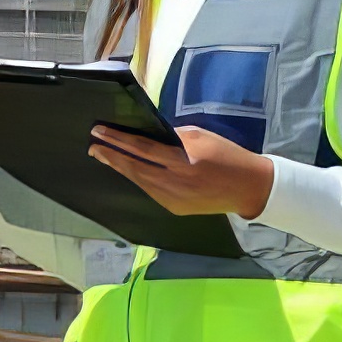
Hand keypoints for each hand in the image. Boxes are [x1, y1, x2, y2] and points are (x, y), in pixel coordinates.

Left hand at [93, 119, 273, 219]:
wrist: (248, 187)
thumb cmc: (226, 155)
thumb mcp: (201, 136)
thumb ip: (172, 136)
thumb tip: (148, 135)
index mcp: (183, 161)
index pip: (142, 149)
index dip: (118, 140)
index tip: (99, 132)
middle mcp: (174, 184)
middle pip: (135, 168)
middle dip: (112, 156)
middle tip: (93, 146)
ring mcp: (173, 200)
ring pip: (140, 182)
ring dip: (121, 168)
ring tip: (105, 156)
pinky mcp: (175, 209)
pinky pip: (150, 192)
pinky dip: (138, 180)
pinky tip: (129, 170)